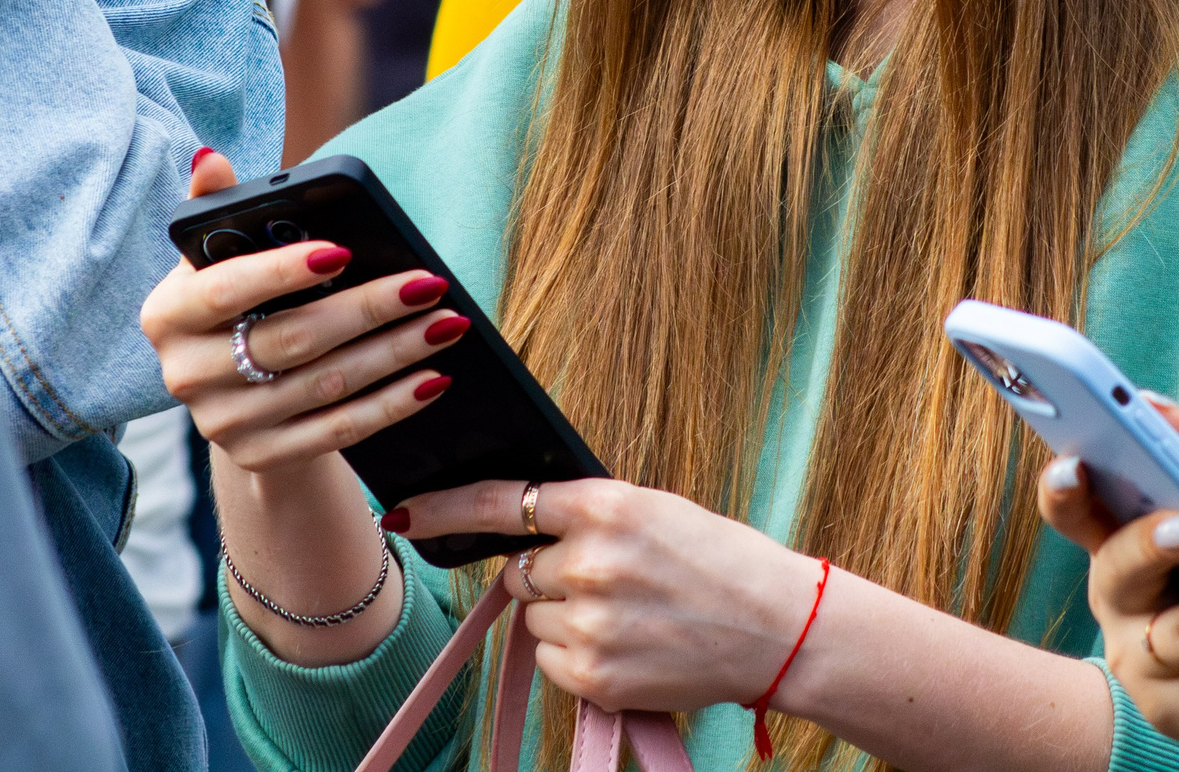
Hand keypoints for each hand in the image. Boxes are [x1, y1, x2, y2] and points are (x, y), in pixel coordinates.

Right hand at [138, 149, 468, 471]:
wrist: (233, 395)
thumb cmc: (238, 302)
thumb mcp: (218, 259)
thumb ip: (218, 209)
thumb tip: (208, 158)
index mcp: (170, 314)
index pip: (227, 289)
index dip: (282, 271)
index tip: (344, 249)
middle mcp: (187, 373)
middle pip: (292, 339)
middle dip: (369, 309)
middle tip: (428, 284)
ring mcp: (224, 423)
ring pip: (325, 385)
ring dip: (395, 354)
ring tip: (447, 322)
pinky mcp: (261, 457)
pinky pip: (338, 431)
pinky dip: (391, 405)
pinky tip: (433, 379)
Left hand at [389, 477, 820, 715]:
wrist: (775, 628)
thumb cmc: (717, 561)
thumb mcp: (654, 511)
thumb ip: (587, 515)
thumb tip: (523, 527)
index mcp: (608, 506)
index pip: (506, 502)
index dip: (447, 508)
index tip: (403, 513)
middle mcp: (591, 562)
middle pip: (520, 571)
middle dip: (549, 576)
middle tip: (609, 580)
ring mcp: (590, 623)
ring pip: (535, 618)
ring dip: (566, 618)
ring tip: (631, 615)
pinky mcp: (594, 675)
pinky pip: (551, 660)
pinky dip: (578, 655)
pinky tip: (628, 645)